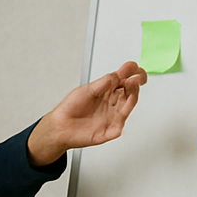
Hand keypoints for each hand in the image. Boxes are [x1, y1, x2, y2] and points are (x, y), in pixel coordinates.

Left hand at [27, 61, 146, 166]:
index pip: (123, 79)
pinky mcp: (110, 129)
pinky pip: (120, 123)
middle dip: (135, 82)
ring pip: (129, 104)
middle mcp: (112, 102)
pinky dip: (124, 115)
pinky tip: (124, 107)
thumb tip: (117, 75)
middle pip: (129, 91)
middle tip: (136, 77)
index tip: (133, 67)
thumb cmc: (70, 108)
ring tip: (133, 85)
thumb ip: (103, 83)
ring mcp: (112, 115)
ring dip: (133, 94)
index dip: (130, 72)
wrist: (60, 127)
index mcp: (106, 90)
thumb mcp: (86, 90)